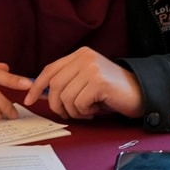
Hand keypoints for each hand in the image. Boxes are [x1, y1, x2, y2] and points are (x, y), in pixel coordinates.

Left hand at [22, 47, 143, 119]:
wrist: (141, 94)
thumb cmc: (111, 92)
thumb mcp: (85, 81)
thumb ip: (67, 83)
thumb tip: (40, 94)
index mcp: (79, 54)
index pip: (50, 69)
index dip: (37, 85)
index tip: (29, 99)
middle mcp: (84, 57)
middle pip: (55, 85)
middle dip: (57, 105)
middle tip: (68, 114)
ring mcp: (92, 68)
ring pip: (66, 97)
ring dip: (74, 111)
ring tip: (87, 110)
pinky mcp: (99, 82)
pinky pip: (79, 103)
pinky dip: (85, 112)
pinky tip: (96, 109)